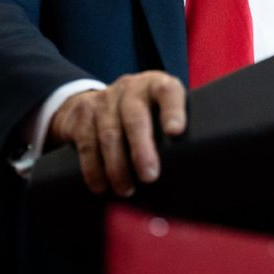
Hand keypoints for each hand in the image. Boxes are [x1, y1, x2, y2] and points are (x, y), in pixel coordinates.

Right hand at [47, 70, 185, 196]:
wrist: (95, 100)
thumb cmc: (142, 114)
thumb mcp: (159, 111)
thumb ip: (171, 129)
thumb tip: (190, 166)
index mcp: (157, 84)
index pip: (167, 92)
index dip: (172, 111)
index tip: (175, 132)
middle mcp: (130, 87)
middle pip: (135, 117)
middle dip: (142, 149)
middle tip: (149, 176)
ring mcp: (104, 99)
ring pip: (109, 134)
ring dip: (117, 166)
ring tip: (126, 189)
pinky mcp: (83, 114)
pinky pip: (87, 144)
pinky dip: (93, 169)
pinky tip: (101, 186)